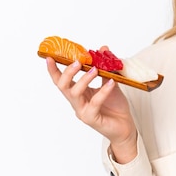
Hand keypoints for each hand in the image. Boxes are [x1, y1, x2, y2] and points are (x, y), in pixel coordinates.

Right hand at [45, 47, 137, 162]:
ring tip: (95, 69)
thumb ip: (106, 68)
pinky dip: (102, 92)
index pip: (61, 81)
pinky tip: (111, 83)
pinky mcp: (92, 119)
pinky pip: (94, 104)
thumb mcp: (111, 82)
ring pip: (74, 94)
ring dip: (83, 79)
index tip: (50, 57)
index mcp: (79, 93)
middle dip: (67, 72)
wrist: (125, 126)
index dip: (54, 70)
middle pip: (63, 86)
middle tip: (77, 62)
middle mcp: (77, 102)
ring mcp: (83, 111)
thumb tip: (104, 48)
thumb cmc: (116, 106)